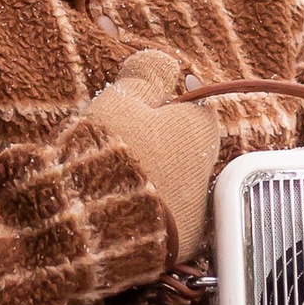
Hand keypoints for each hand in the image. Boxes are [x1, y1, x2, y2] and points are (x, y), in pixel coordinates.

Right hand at [88, 47, 222, 263]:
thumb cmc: (109, 152)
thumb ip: (147, 75)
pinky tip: (120, 212)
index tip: (136, 110)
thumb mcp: (122, 99)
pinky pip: (169, 224)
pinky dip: (151, 217)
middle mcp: (208, 170)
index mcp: (199, 129)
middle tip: (119, 147)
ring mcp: (197, 211)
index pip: (194, 109)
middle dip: (158, 147)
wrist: (95, 223)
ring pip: (178, 187)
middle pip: (186, 149)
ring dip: (155, 183)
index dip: (163, 107)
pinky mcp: (182, 246)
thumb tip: (163, 58)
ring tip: (113, 183)